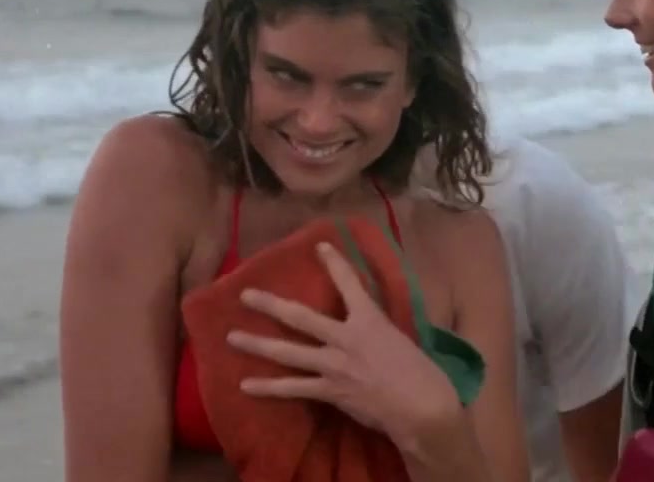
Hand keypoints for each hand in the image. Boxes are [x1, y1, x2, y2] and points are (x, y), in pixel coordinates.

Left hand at [226, 242, 461, 448]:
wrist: (420, 406)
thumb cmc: (421, 372)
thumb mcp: (401, 338)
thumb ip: (379, 328)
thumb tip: (367, 321)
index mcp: (370, 320)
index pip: (350, 283)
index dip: (334, 263)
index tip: (320, 246)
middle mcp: (345, 338)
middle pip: (300, 317)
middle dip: (270, 304)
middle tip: (245, 294)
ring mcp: (334, 365)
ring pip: (288, 352)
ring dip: (257, 343)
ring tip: (232, 337)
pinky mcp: (330, 390)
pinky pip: (293, 388)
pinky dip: (267, 388)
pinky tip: (245, 386)